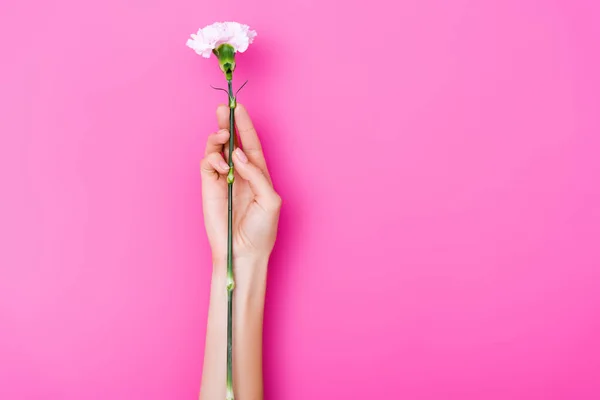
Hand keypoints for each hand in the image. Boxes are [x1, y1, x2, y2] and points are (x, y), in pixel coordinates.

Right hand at [201, 104, 281, 271]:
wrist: (244, 251)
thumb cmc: (262, 229)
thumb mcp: (269, 200)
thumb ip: (256, 175)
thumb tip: (239, 156)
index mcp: (257, 173)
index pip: (251, 144)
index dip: (245, 126)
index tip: (239, 107)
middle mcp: (239, 173)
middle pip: (231, 142)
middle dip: (227, 123)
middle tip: (223, 109)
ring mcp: (223, 179)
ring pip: (216, 149)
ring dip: (218, 138)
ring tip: (222, 135)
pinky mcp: (209, 187)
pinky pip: (207, 164)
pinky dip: (212, 158)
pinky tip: (220, 163)